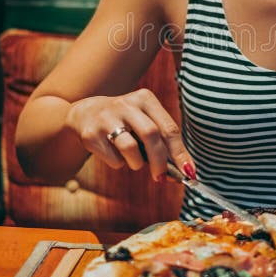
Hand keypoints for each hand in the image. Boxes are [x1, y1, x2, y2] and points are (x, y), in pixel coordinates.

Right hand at [65, 88, 194, 181]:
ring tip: (133, 161)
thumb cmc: (127, 122)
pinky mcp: (91, 134)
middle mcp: (126, 104)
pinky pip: (114, 159)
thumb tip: (184, 171)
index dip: (180, 152)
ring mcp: (107, 118)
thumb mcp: (145, 122)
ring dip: (136, 163)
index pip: (169, 128)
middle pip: (151, 135)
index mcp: (145, 99)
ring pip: (130, 148)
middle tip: (161, 177)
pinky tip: (114, 153)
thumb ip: (163, 142)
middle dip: (160, 161)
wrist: (86, 113)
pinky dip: (119, 163)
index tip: (188, 171)